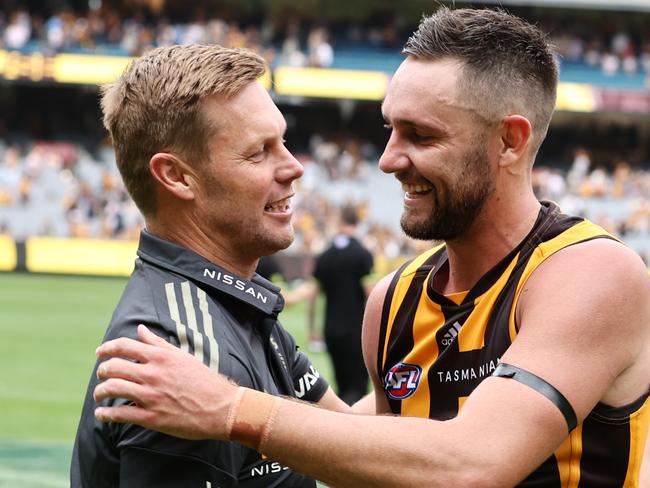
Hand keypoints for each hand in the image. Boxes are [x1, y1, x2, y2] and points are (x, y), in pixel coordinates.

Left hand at [94, 324, 237, 439]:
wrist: (220, 407)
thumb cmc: (203, 380)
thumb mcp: (182, 357)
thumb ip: (158, 343)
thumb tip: (141, 329)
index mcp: (160, 357)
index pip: (124, 346)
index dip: (107, 348)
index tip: (100, 352)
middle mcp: (153, 374)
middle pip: (113, 367)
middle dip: (102, 371)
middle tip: (101, 375)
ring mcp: (151, 396)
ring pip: (112, 389)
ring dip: (100, 392)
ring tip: (100, 395)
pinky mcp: (151, 417)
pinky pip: (119, 415)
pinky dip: (105, 415)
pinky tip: (102, 415)